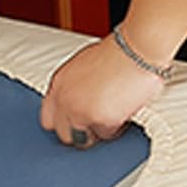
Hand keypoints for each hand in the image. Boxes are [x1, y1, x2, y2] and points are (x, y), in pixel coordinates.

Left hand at [39, 37, 165, 148]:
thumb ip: (75, 88)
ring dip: (98, 131)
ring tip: (113, 112)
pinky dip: (116, 126)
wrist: (139, 47)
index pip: (47, 119)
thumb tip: (78, 104)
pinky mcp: (99, 120)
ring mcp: (79, 111)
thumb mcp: (85, 66)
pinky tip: (124, 108)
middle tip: (97, 122)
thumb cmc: (120, 52)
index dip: (64, 123)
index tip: (75, 123)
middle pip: (64, 135)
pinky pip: (106, 134)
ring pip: (84, 139)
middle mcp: (64, 99)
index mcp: (58, 84)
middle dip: (81, 132)